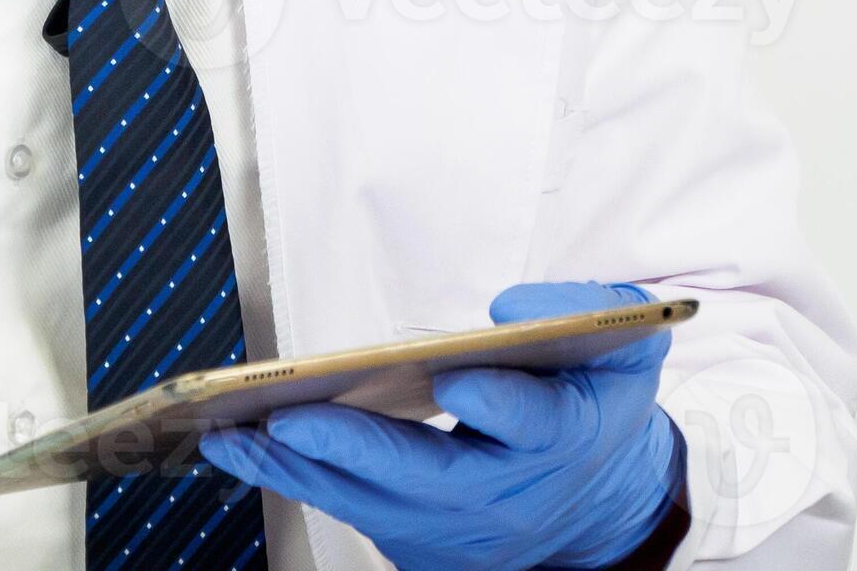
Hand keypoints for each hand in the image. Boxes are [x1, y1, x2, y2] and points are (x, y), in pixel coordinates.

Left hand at [198, 281, 682, 570]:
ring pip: (374, 507)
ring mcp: (463, 533)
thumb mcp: (625, 342)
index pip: (533, 423)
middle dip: (353, 450)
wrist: (602, 498)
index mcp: (565, 438)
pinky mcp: (425, 546)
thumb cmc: (598, 401)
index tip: (453, 376)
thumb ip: (586, 309)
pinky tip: (250, 450)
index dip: (496, 402)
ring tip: (231, 435)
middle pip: (428, 480)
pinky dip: (303, 483)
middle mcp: (508, 498)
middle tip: (287, 419)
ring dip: (299, 472)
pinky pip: (356, 515)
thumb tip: (507, 310)